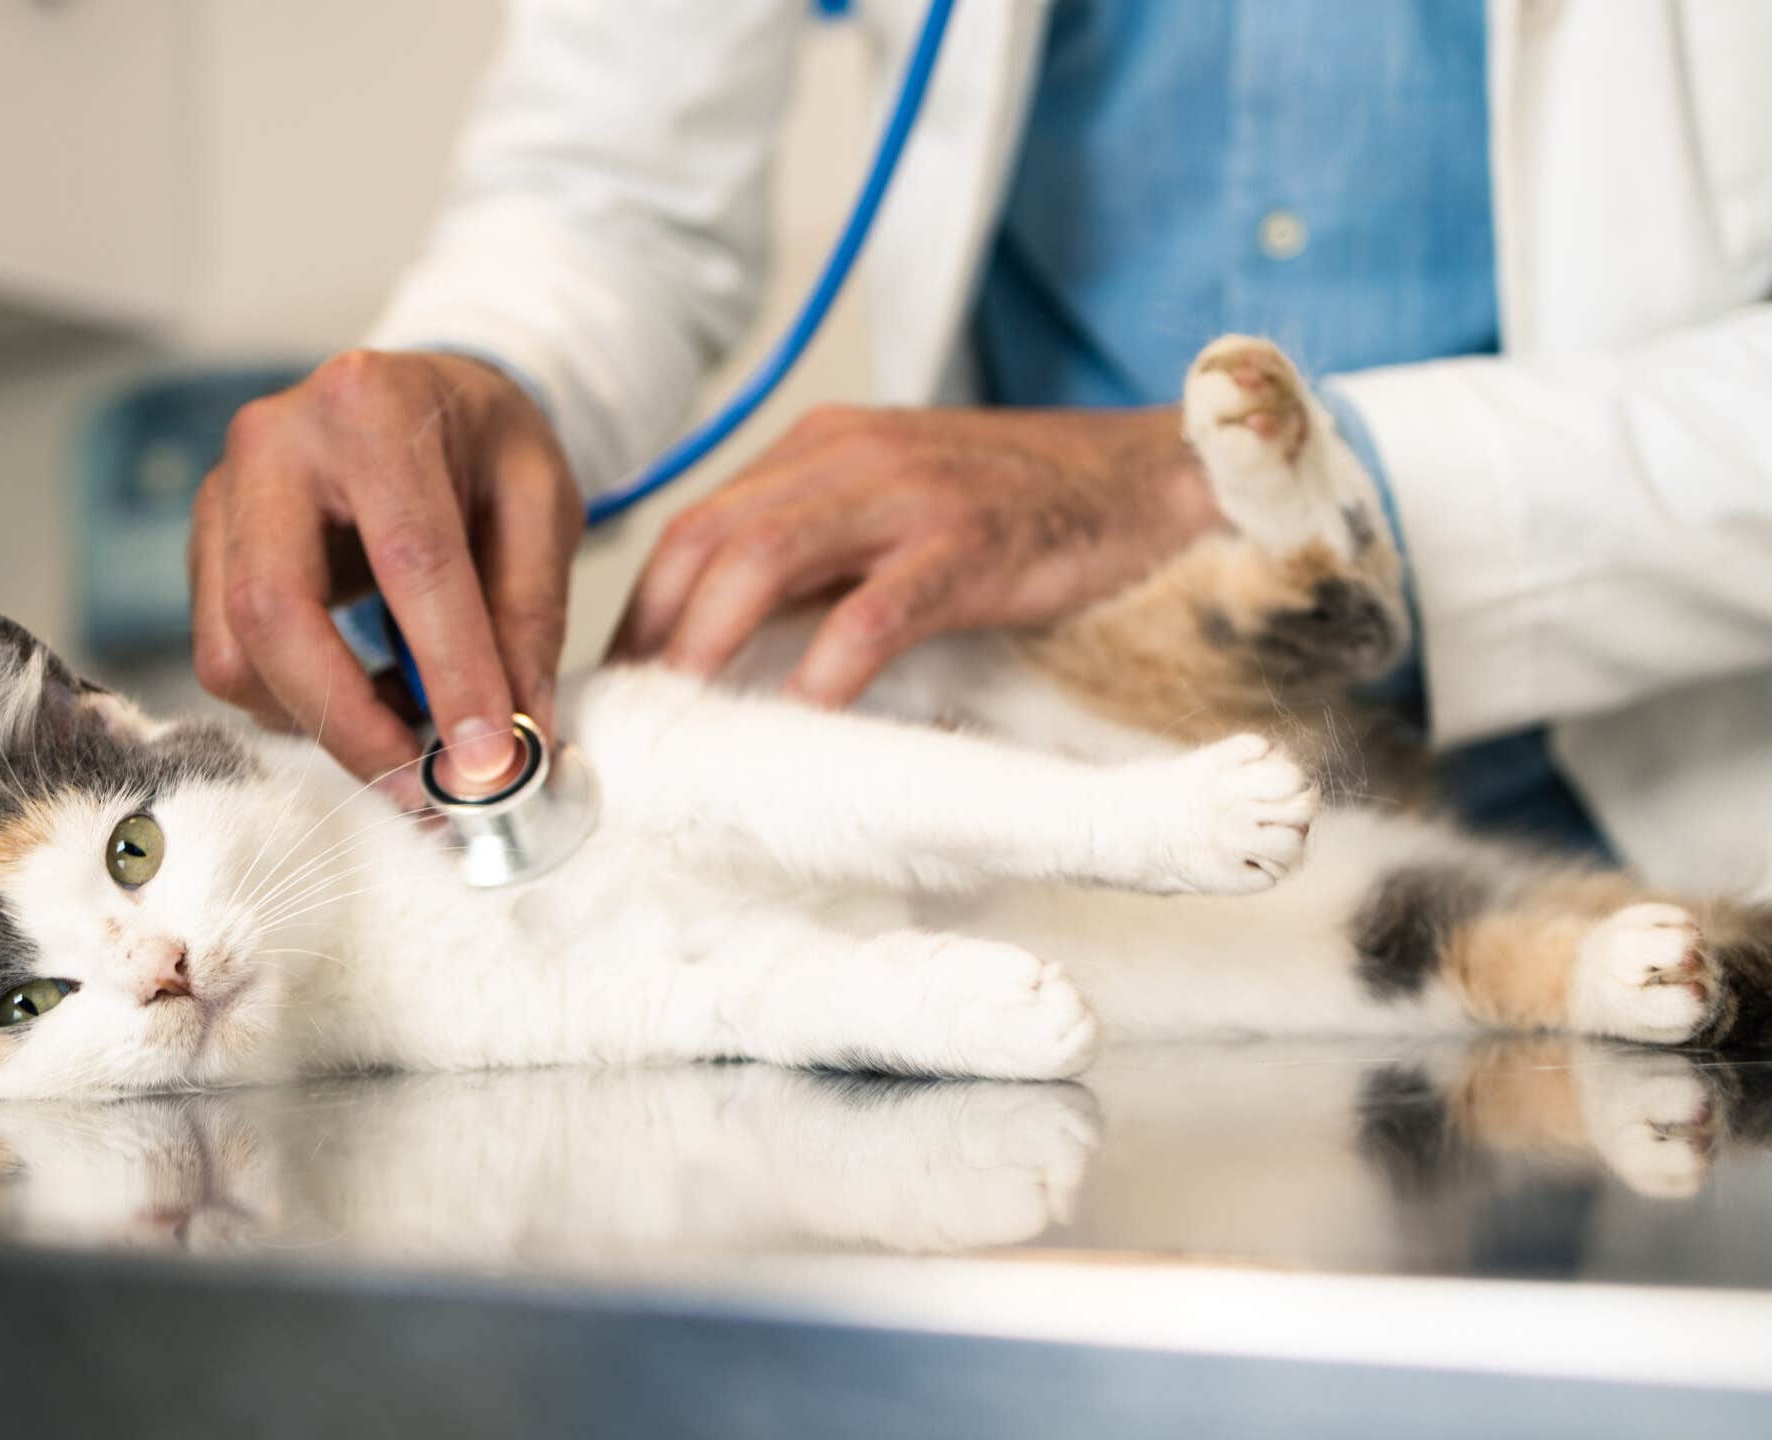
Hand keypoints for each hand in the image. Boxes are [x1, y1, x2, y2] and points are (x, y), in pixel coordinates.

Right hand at [188, 350, 581, 795]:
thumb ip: (530, 615)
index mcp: (371, 407)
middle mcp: (273, 442)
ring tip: (409, 726)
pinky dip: (298, 703)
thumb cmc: (483, 442)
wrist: (421, 399)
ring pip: (233, 652)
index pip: (409, 560)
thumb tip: (522, 737)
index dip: (452, 670)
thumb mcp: (541, 503)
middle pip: (273, 611)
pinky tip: (367, 695)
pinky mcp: (205, 547)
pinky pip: (228, 657)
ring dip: (319, 720)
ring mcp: (220, 495)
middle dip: (349, 720)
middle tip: (422, 787)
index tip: (489, 759)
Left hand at [613, 404, 1218, 703]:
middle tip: (630, 722)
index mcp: (820, 448)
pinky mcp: (967, 547)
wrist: (1152, 474)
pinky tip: (800, 719)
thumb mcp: (900, 508)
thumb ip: (822, 556)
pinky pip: (871, 613)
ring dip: (705, 648)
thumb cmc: (1026, 506)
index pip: (695, 524)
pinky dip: (823, 669)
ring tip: (682, 723)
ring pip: (762, 563)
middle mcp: (847, 458)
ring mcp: (906, 498)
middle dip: (651, 636)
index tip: (619, 686)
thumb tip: (735, 647)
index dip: (642, 609)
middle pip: (704, 541)